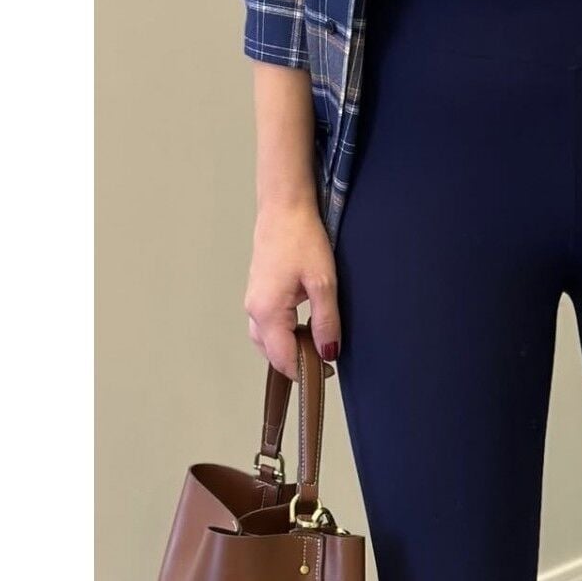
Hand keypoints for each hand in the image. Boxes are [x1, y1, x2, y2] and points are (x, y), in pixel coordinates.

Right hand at [245, 201, 340, 380]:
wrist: (284, 208)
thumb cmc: (302, 238)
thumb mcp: (323, 283)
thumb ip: (326, 322)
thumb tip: (328, 353)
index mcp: (268, 312)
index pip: (284, 359)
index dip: (305, 372)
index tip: (328, 372)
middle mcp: (254, 311)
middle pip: (272, 354)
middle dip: (296, 363)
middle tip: (324, 359)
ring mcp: (253, 302)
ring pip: (267, 341)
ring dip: (288, 349)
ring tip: (315, 343)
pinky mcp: (257, 293)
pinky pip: (266, 326)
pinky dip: (283, 334)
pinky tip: (302, 327)